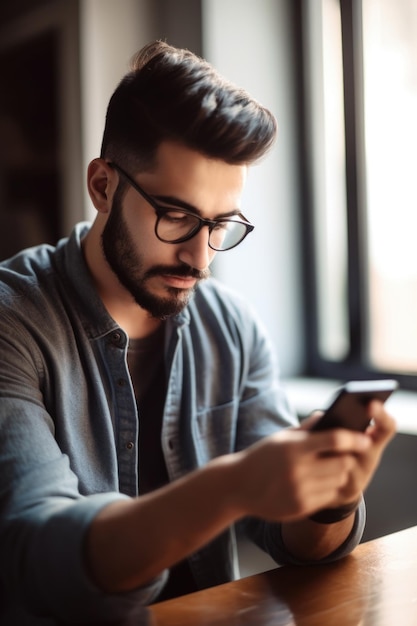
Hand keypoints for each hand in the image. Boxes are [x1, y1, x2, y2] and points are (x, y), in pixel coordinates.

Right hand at [233, 400, 395, 521]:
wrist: (238, 486)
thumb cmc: (262, 457)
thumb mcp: (280, 438)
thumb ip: (306, 429)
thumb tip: (328, 415)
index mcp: (293, 448)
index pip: (334, 440)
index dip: (353, 439)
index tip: (365, 438)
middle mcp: (298, 470)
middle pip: (342, 463)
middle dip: (346, 458)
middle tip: (344, 454)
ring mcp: (300, 491)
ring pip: (338, 480)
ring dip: (338, 473)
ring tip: (328, 468)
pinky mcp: (301, 507)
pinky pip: (328, 496)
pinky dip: (328, 488)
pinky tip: (317, 483)